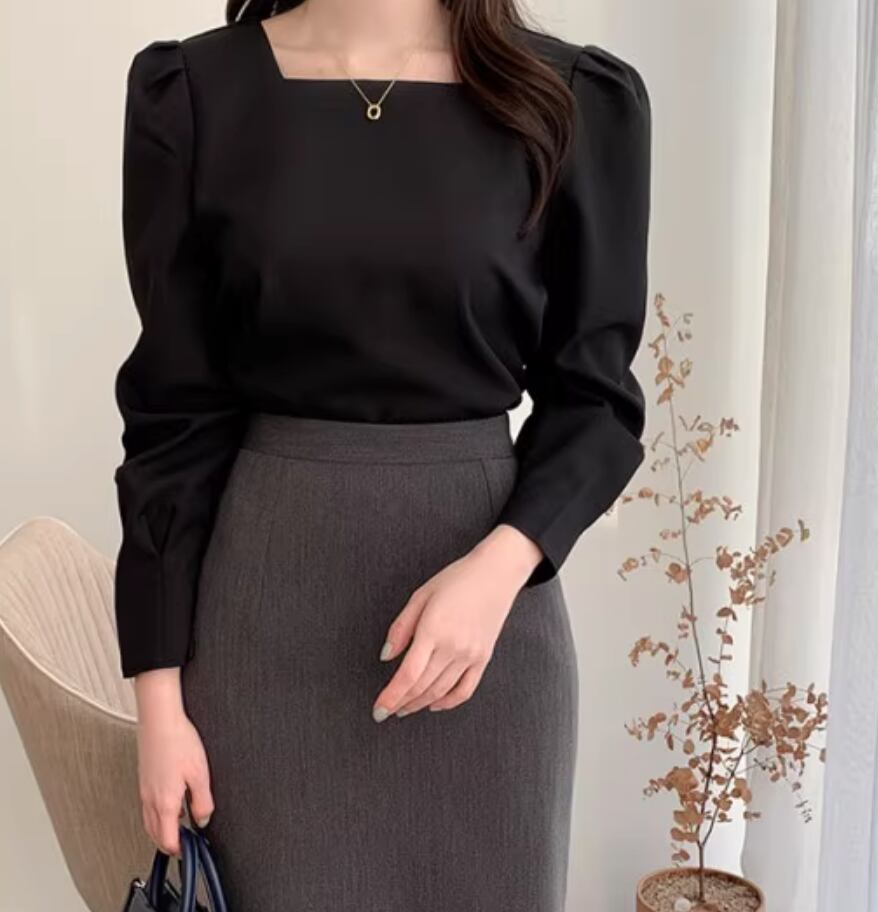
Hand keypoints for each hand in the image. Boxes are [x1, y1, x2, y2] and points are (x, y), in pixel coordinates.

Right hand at [134, 668, 213, 855]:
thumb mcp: (200, 774)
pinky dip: (157, 814)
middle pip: (155, 834)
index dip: (179, 849)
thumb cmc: (178, 741)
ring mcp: (144, 789)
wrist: (159, 719)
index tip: (189, 849)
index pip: (167, 839)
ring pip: (148, 821)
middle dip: (167, 843)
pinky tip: (169, 804)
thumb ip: (202, 801)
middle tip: (182, 844)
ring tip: (177, 828)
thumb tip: (203, 819)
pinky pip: (147, 806)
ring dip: (160, 830)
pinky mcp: (144, 778)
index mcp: (165, 802)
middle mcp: (150, 799)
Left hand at [372, 524, 542, 718]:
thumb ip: (401, 628)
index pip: (408, 674)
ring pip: (440, 691)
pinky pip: (465, 690)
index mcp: (433, 630)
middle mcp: (453, 647)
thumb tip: (386, 656)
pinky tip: (434, 705)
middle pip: (422, 687)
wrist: (496, 573)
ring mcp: (470, 655)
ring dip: (419, 704)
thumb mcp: (421, 595)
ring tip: (404, 708)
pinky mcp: (483, 658)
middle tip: (386, 711)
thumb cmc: (456, 579)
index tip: (378, 710)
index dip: (391, 696)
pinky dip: (448, 702)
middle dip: (400, 703)